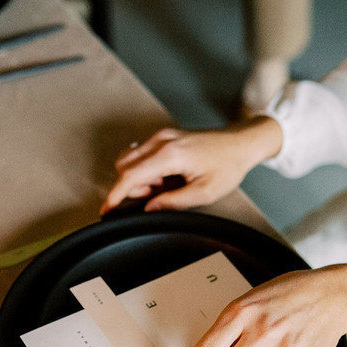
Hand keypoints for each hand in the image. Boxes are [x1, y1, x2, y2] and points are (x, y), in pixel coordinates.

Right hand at [99, 117, 282, 215]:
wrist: (240, 143)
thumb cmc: (227, 165)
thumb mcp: (203, 193)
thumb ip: (173, 202)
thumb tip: (149, 208)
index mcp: (170, 155)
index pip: (130, 176)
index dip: (115, 196)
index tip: (106, 210)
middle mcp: (161, 141)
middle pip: (124, 166)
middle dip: (132, 187)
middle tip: (156, 197)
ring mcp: (162, 135)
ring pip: (130, 159)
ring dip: (139, 178)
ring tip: (164, 187)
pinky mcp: (164, 136)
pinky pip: (141, 154)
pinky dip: (146, 169)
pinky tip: (165, 177)